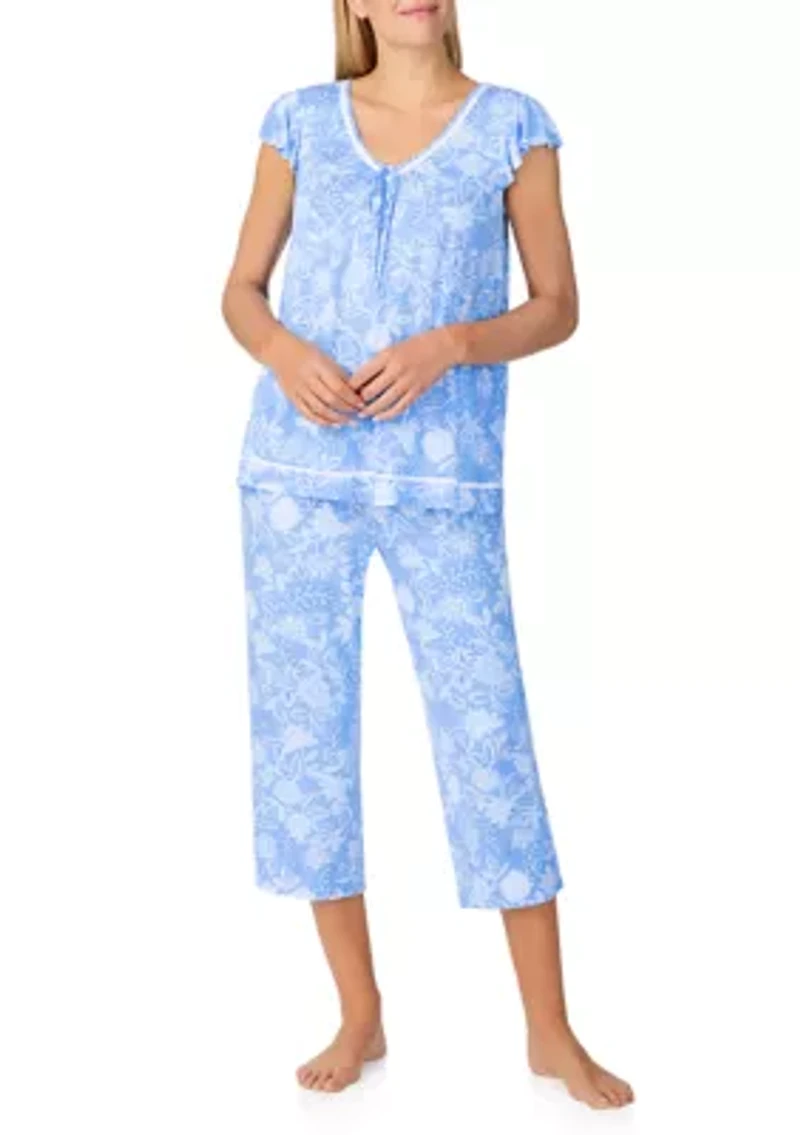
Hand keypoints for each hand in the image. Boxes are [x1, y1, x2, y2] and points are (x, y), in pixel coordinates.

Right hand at [270, 330, 365, 425]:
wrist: (277, 350)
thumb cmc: (305, 350)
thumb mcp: (324, 356)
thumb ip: (337, 372)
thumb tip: (355, 390)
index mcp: (318, 366)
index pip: (338, 387)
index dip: (352, 398)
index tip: (362, 403)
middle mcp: (308, 379)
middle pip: (330, 400)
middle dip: (346, 409)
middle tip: (358, 413)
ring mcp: (298, 390)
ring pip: (319, 409)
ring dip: (336, 418)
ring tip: (348, 422)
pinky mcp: (292, 398)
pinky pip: (307, 413)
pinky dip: (320, 421)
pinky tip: (332, 424)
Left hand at [349, 326, 463, 419]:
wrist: (444, 346)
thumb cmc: (416, 345)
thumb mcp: (393, 348)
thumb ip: (379, 363)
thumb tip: (361, 380)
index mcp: (387, 355)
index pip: (362, 374)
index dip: (351, 386)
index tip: (344, 392)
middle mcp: (396, 369)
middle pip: (370, 391)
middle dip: (359, 401)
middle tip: (352, 405)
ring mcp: (407, 382)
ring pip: (383, 402)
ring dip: (370, 411)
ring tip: (362, 414)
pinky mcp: (417, 391)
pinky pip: (399, 407)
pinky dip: (387, 415)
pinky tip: (378, 418)